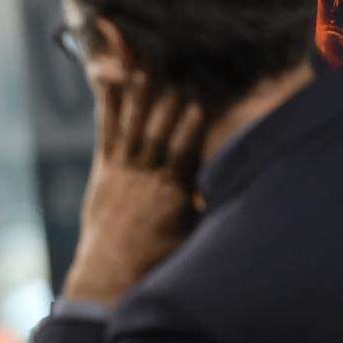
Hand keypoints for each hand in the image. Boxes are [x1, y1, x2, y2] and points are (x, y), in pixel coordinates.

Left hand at [62, 73, 205, 306]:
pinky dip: (107, 109)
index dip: (191, 126)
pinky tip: (106, 86)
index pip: (185, 152)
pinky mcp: (103, 170)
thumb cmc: (158, 255)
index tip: (200, 102)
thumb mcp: (192, 234)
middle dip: (167, 103)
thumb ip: (208, 206)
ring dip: (137, 99)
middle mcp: (146, 176)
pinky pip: (105, 134)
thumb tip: (238, 187)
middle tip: (175, 72)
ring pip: (131, 128)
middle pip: (159, 133)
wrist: (112, 271)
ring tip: (142, 71)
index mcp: (171, 191)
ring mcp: (122, 171)